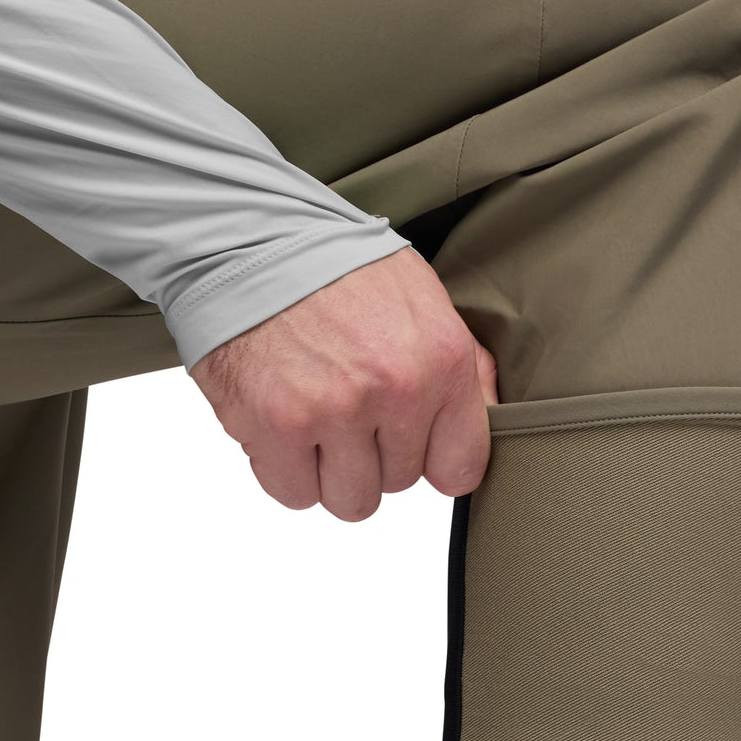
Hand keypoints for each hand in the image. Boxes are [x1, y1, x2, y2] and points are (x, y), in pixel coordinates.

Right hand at [190, 248, 497, 520]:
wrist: (252, 240)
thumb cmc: (336, 268)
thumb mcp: (423, 297)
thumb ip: (464, 365)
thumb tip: (489, 417)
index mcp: (442, 358)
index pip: (461, 467)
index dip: (433, 461)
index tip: (411, 442)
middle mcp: (396, 389)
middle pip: (399, 484)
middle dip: (374, 454)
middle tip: (346, 404)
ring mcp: (335, 411)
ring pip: (350, 500)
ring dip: (331, 472)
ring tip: (315, 418)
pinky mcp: (278, 426)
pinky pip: (294, 493)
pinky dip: (285, 471)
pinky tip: (283, 426)